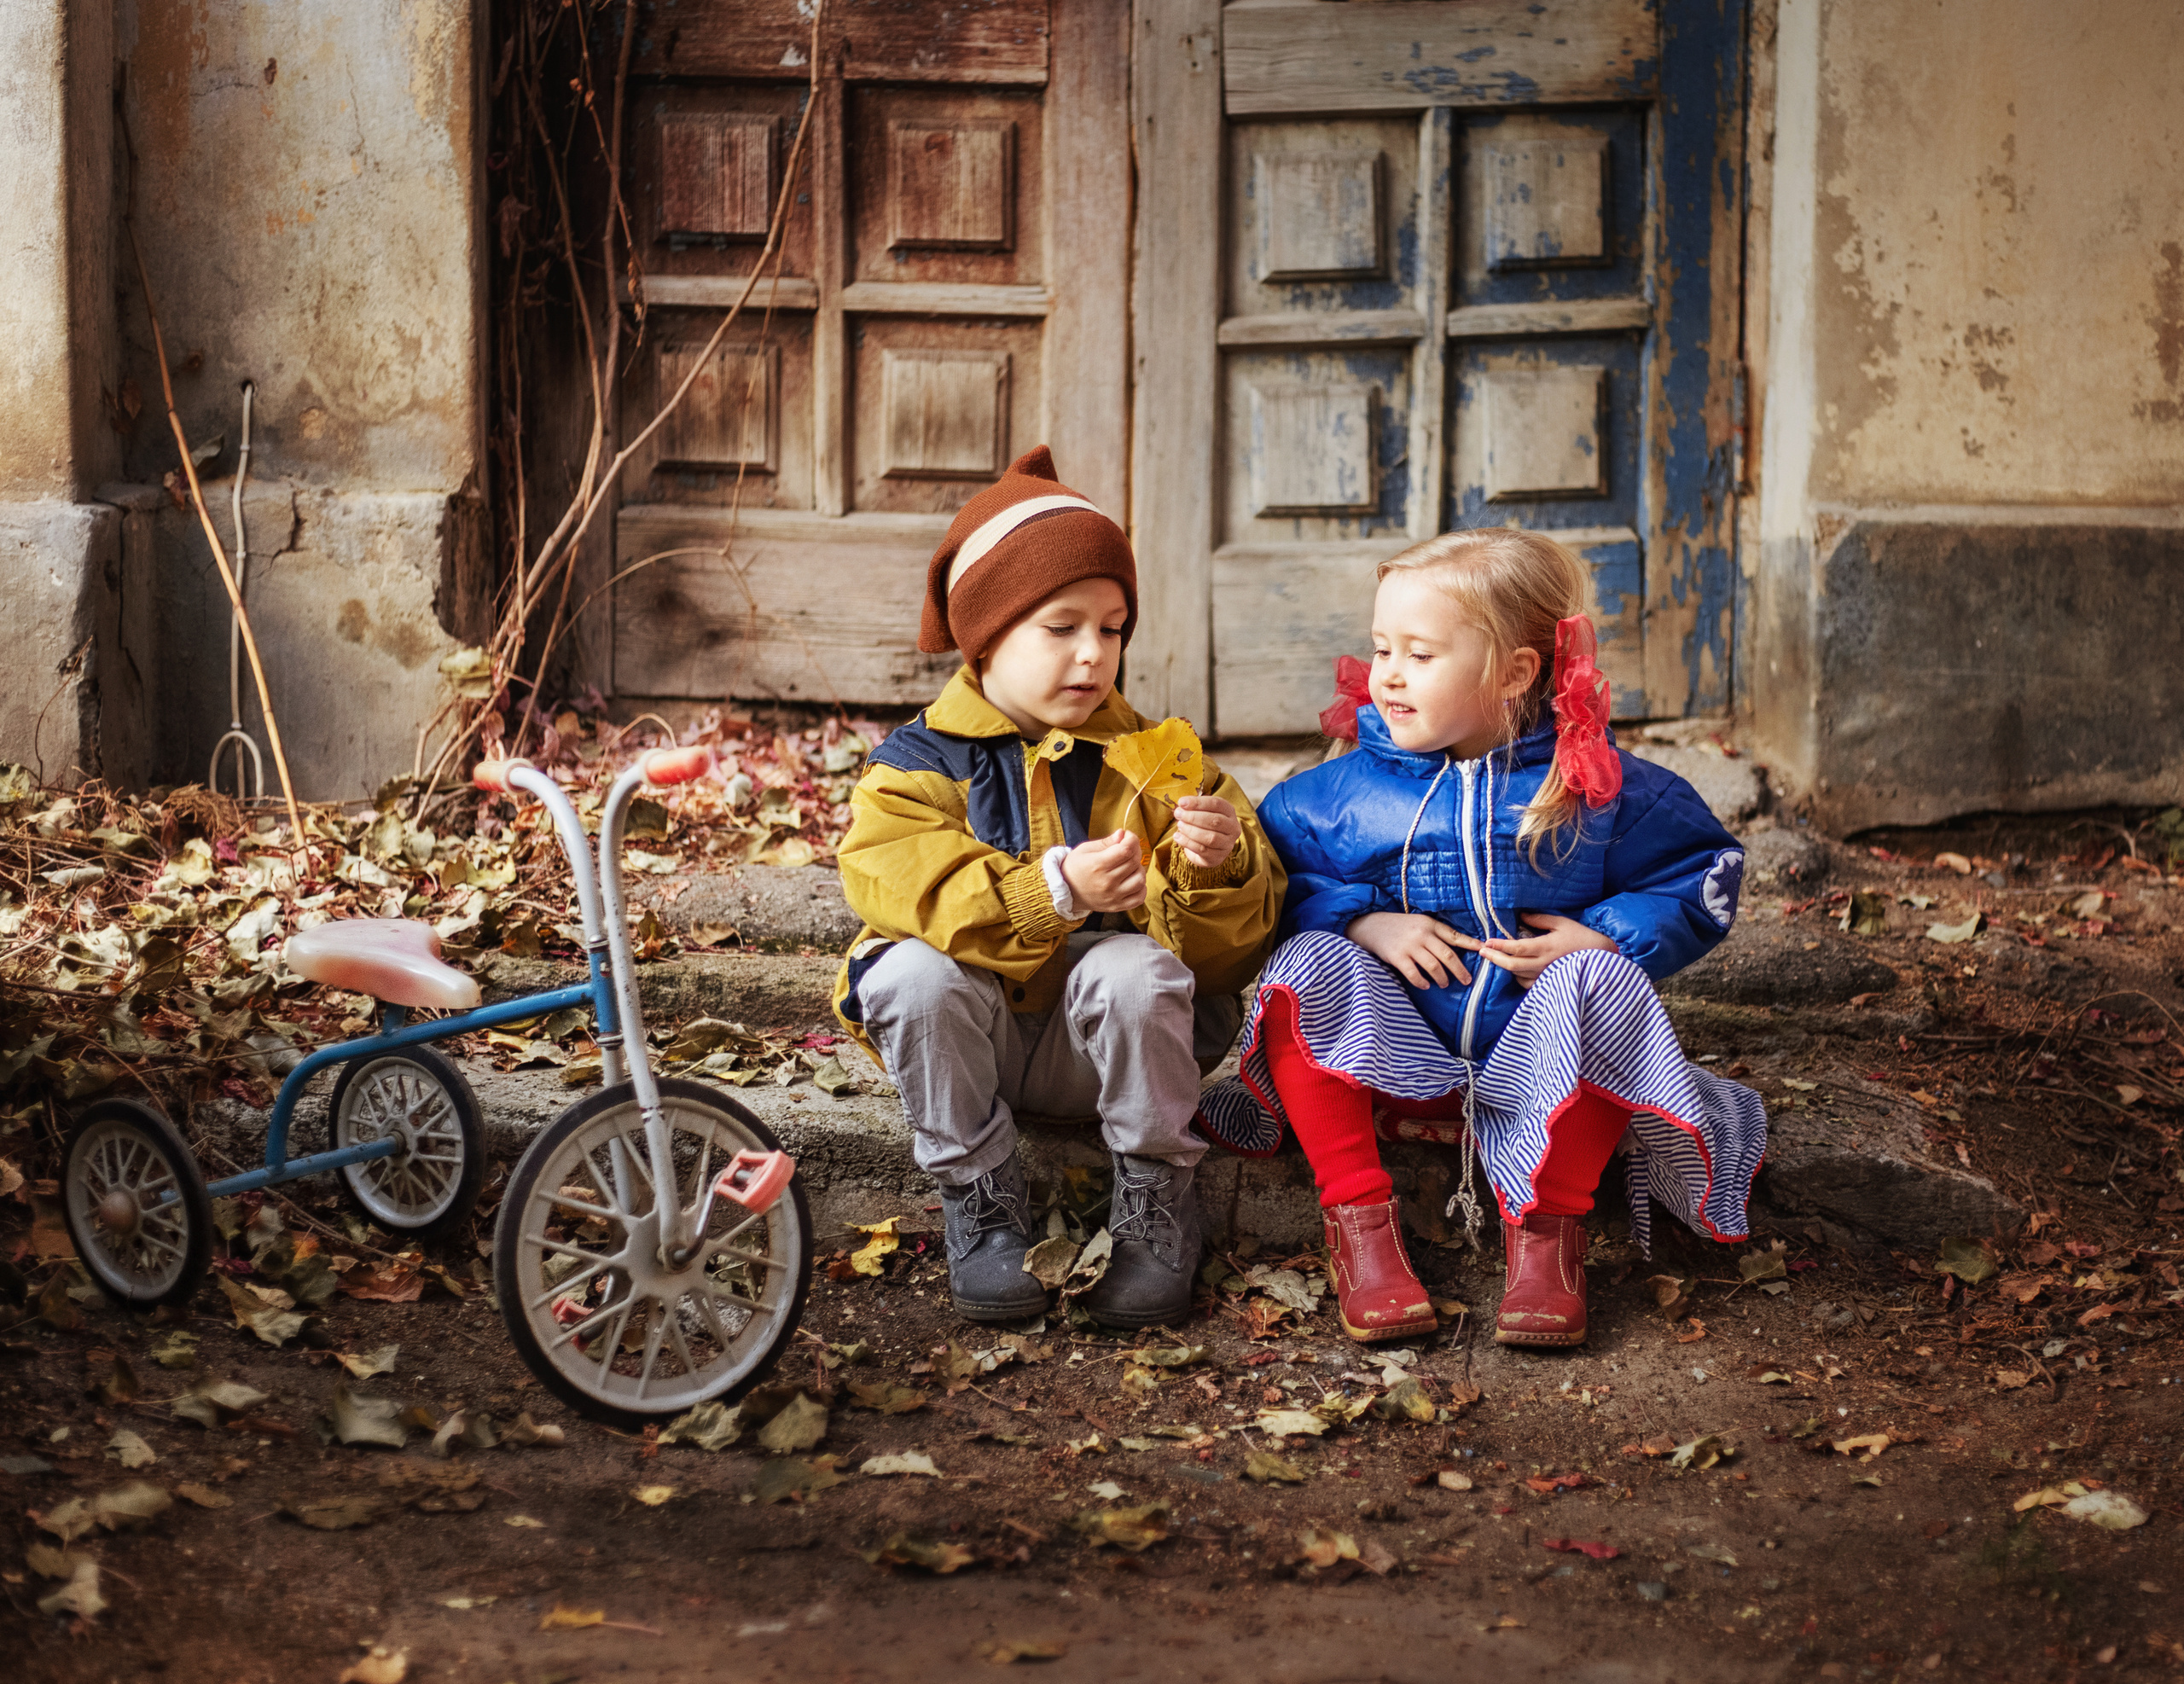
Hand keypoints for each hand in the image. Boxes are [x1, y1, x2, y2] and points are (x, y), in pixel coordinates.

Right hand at [1061, 829, 1147, 913]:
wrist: (1066, 892)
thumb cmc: (1075, 868)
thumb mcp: (1085, 849)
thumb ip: (1106, 842)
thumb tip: (1123, 834)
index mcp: (1098, 865)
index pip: (1126, 850)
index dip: (1131, 839)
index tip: (1127, 837)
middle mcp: (1107, 882)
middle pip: (1134, 862)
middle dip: (1135, 851)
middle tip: (1126, 849)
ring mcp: (1113, 896)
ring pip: (1140, 880)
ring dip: (1138, 870)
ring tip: (1129, 867)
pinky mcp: (1117, 906)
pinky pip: (1139, 898)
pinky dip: (1141, 888)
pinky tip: (1131, 881)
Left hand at [1169, 794, 1241, 870]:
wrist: (1207, 850)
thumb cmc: (1204, 826)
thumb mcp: (1201, 813)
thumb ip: (1193, 808)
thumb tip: (1181, 805)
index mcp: (1229, 812)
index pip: (1217, 804)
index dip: (1198, 803)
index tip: (1181, 802)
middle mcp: (1232, 828)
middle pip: (1215, 821)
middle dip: (1193, 817)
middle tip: (1178, 814)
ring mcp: (1227, 844)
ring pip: (1210, 837)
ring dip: (1191, 830)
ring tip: (1179, 825)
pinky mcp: (1218, 857)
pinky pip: (1202, 850)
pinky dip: (1187, 842)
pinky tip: (1178, 837)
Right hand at [1346, 911, 1477, 989]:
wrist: (1370, 926)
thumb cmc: (1399, 927)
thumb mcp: (1419, 923)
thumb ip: (1435, 933)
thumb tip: (1457, 949)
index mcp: (1429, 924)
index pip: (1454, 935)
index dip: (1470, 944)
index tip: (1483, 950)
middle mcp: (1421, 934)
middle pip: (1447, 955)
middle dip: (1459, 970)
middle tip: (1467, 980)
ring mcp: (1409, 946)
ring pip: (1433, 966)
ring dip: (1442, 978)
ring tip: (1444, 984)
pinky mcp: (1397, 957)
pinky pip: (1414, 974)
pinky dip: (1422, 982)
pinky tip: (1425, 985)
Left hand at [1477, 912, 1619, 986]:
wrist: (1603, 958)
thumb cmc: (1582, 937)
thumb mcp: (1562, 923)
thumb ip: (1539, 920)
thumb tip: (1521, 916)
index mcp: (1545, 947)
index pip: (1515, 948)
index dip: (1499, 946)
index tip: (1487, 942)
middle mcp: (1543, 964)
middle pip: (1511, 966)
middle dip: (1494, 959)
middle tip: (1482, 951)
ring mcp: (1546, 976)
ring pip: (1518, 976)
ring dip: (1505, 968)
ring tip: (1495, 958)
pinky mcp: (1550, 984)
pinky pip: (1528, 985)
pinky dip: (1518, 978)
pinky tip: (1515, 970)